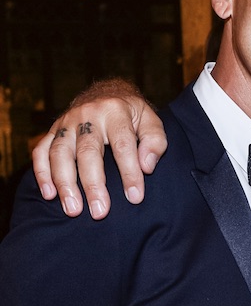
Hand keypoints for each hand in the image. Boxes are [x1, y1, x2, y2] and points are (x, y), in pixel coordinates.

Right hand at [32, 79, 167, 218]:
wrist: (106, 93)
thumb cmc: (132, 115)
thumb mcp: (151, 121)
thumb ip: (154, 142)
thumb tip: (146, 166)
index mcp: (116, 111)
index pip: (123, 145)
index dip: (129, 172)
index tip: (135, 197)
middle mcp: (88, 115)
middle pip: (88, 152)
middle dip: (93, 185)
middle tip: (100, 212)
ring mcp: (66, 122)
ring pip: (60, 153)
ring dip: (65, 184)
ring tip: (73, 210)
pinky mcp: (53, 130)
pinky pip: (41, 151)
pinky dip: (42, 173)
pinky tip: (49, 195)